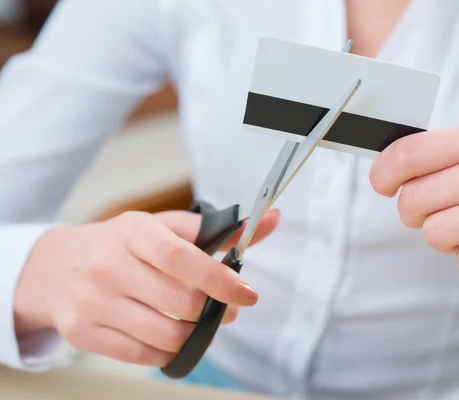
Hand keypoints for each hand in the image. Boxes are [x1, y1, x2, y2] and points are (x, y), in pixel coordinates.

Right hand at [14, 209, 279, 365]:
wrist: (55, 267)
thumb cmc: (122, 245)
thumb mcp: (163, 227)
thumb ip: (219, 229)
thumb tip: (273, 219)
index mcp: (133, 232)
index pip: (181, 258)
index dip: (220, 279)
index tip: (247, 293)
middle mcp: (109, 266)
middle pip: (182, 302)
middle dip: (217, 310)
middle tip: (229, 307)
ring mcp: (93, 302)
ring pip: (167, 334)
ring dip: (197, 334)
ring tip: (201, 321)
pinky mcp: (83, 333)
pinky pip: (145, 356)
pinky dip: (170, 350)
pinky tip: (173, 335)